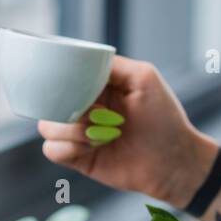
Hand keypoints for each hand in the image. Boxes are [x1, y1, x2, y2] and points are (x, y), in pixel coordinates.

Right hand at [37, 55, 217, 206]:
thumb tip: (81, 60)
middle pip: (50, 100)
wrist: (173, 161)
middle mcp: (84, 107)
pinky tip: (94, 147)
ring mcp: (78, 133)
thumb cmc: (165, 118)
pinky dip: (70, 147)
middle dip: (69, 106)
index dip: (65, 80)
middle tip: (100, 114)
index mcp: (97, 86)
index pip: (64, 75)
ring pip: (47, 125)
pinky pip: (51, 149)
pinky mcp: (77, 157)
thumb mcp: (144, 78)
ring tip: (103, 133)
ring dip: (72, 129)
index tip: (79, 88)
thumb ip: (112, 64)